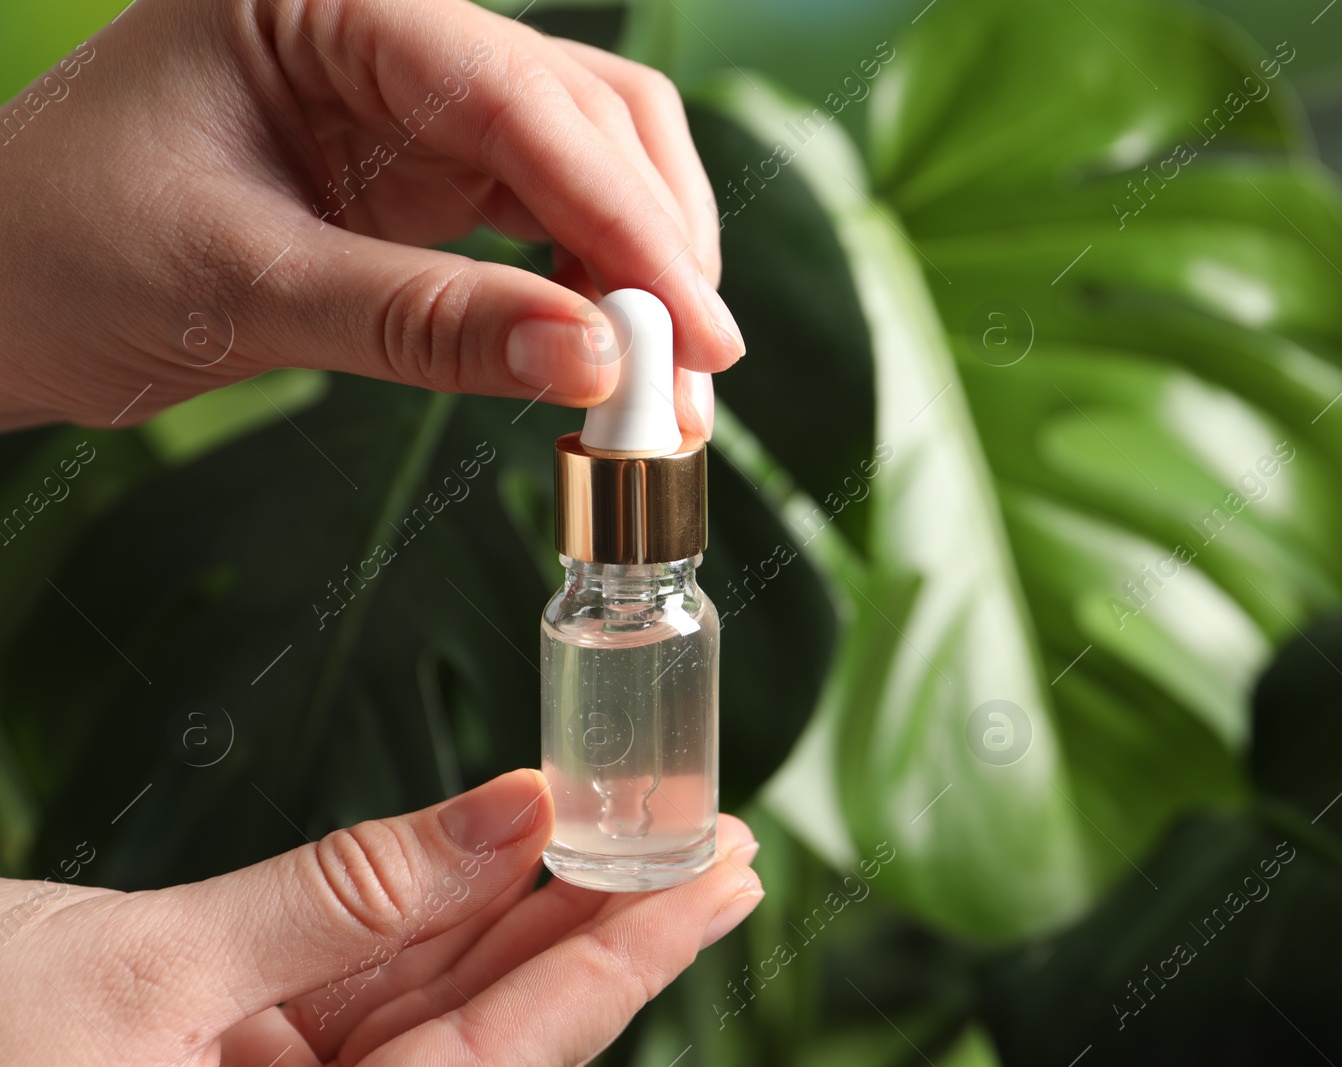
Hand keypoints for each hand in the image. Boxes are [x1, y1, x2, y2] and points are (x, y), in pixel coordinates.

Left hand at [0, 0, 738, 434]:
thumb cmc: (60, 254)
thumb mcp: (243, 288)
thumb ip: (427, 323)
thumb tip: (593, 364)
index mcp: (328, 2)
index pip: (520, 96)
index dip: (626, 218)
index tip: (696, 332)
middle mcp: (389, 36)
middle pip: (587, 116)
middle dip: (654, 248)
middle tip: (695, 377)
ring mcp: (415, 106)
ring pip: (588, 164)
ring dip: (641, 272)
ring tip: (668, 389)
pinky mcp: (425, 177)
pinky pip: (546, 219)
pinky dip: (591, 290)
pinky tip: (610, 355)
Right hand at [0, 769, 763, 1064]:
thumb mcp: (151, 967)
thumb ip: (345, 897)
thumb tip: (506, 814)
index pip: (514, 1056)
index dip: (625, 962)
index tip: (716, 884)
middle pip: (503, 1028)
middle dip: (612, 933)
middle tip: (713, 849)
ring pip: (444, 991)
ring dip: (539, 907)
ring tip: (639, 831)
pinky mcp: (240, 1041)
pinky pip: (368, 972)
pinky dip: (437, 902)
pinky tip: (511, 844)